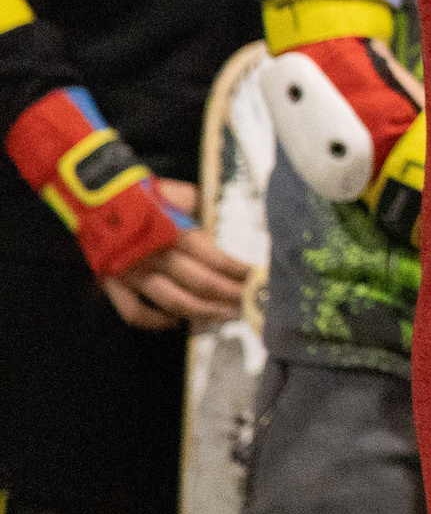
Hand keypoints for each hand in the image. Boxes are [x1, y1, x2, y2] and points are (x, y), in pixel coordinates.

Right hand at [99, 180, 249, 329]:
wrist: (92, 193)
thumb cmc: (141, 191)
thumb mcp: (180, 194)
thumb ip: (201, 209)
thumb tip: (225, 222)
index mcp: (175, 231)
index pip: (214, 259)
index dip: (237, 272)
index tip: (256, 279)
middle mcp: (156, 254)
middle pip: (201, 283)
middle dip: (229, 296)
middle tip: (249, 305)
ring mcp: (132, 272)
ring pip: (174, 301)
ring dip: (203, 312)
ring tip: (225, 317)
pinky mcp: (112, 283)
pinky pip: (134, 312)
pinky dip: (156, 322)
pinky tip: (177, 322)